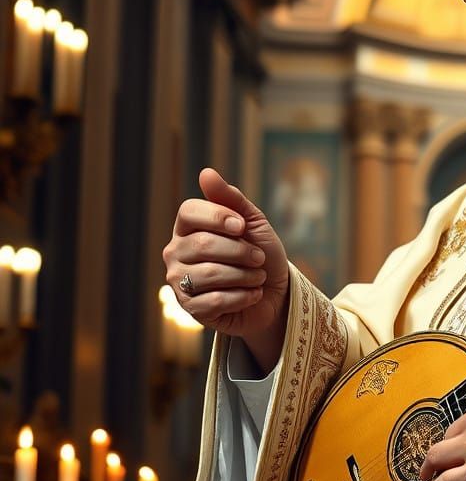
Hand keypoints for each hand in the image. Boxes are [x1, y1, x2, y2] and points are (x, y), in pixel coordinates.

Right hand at [163, 168, 289, 373]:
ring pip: (210, 274)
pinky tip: (251, 295)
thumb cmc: (260, 254)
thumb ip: (231, 199)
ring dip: (245, 275)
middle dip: (241, 251)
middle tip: (258, 258)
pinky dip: (243, 297)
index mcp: (187, 227)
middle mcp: (176, 252)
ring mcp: (179, 281)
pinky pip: (215, 301)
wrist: (274, 294)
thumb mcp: (253, 223)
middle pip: (203, 244)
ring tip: (257, 277)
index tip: (242, 226)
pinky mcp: (190, 308)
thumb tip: (206, 172)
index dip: (218, 216)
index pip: (189, 211)